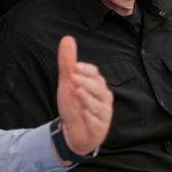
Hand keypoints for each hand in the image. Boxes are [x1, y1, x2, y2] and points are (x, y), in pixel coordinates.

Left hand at [55, 36, 111, 156]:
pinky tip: (84, 114)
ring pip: (99, 106)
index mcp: (98, 85)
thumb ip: (68, 62)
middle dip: (86, 83)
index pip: (95, 74)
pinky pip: (97, 124)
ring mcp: (103, 115)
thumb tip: (67, 38)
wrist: (73, 132)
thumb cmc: (73, 105)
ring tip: (77, 93)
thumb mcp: (68, 83)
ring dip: (87, 99)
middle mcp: (104, 99)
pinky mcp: (100, 130)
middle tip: (73, 79)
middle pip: (99, 89)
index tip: (74, 67)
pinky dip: (91, 119)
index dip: (86, 70)